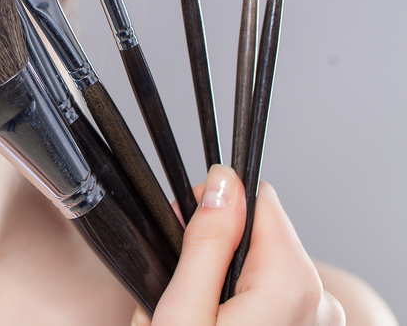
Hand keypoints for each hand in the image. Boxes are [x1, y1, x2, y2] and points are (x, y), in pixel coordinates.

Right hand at [130, 165, 344, 325]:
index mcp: (292, 286)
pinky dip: (235, 308)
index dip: (211, 207)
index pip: (259, 198)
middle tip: (174, 296)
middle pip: (257, 235)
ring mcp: (316, 322)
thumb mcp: (183, 311)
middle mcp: (319, 302)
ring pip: (259, 268)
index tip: (181, 232)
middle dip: (210, 254)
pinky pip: (269, 299)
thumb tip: (224, 182)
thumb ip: (207, 242)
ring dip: (218, 285)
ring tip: (188, 319)